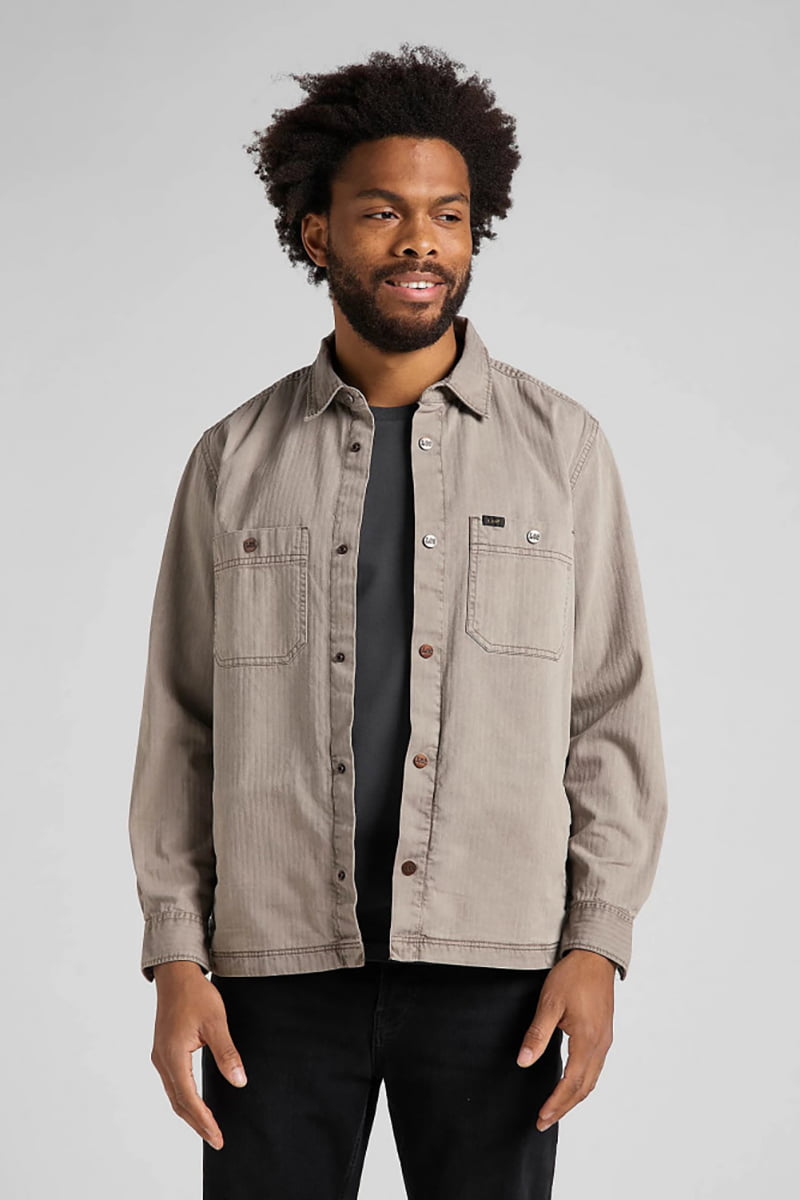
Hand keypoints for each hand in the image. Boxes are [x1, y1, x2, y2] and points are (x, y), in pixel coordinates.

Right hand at [150, 962, 247, 1150]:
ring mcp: (160, 1056)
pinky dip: (184, 1098)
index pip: (188, 1098)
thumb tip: (239, 1082)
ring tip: (209, 1127)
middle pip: (178, 1102)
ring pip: (173, 1094)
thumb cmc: (196, 995)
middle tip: (216, 1139)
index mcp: (173, 1055)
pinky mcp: (163, 1051)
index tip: (217, 1137)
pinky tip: (196, 1102)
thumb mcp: (216, 1022)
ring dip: (190, 1112)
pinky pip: (172, 1083)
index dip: (203, 1121)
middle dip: (197, 1123)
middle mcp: (162, 1060)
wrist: (176, 975)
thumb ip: (227, 1053)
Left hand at [516, 948, 614, 1131]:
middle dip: (564, 1107)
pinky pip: (595, 1068)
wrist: (595, 956)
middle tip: (544, 1121)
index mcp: (586, 1040)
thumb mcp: (549, 1002)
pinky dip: (582, 1083)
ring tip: (556, 1109)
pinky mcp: (604, 1033)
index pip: (571, 1082)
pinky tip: (570, 1083)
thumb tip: (523, 1062)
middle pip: (583, 1088)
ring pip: (591, 1080)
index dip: (556, 1103)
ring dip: (574, 1098)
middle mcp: (600, 1045)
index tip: (541, 1117)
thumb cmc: (572, 976)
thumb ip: (537, 1034)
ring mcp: (604, 1040)